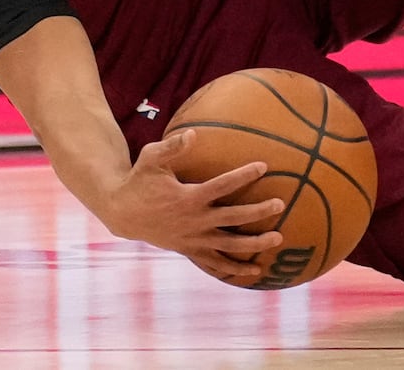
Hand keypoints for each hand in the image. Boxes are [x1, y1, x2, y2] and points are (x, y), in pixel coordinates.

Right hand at [100, 129, 284, 282]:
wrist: (123, 213)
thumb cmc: (140, 180)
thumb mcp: (151, 159)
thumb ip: (172, 147)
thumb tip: (193, 133)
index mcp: (188, 197)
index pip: (222, 186)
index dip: (244, 175)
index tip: (264, 166)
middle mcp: (194, 221)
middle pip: (233, 217)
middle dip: (258, 212)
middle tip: (280, 204)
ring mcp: (193, 239)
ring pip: (229, 245)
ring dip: (254, 244)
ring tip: (278, 239)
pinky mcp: (189, 250)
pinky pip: (216, 263)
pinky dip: (235, 268)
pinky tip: (256, 270)